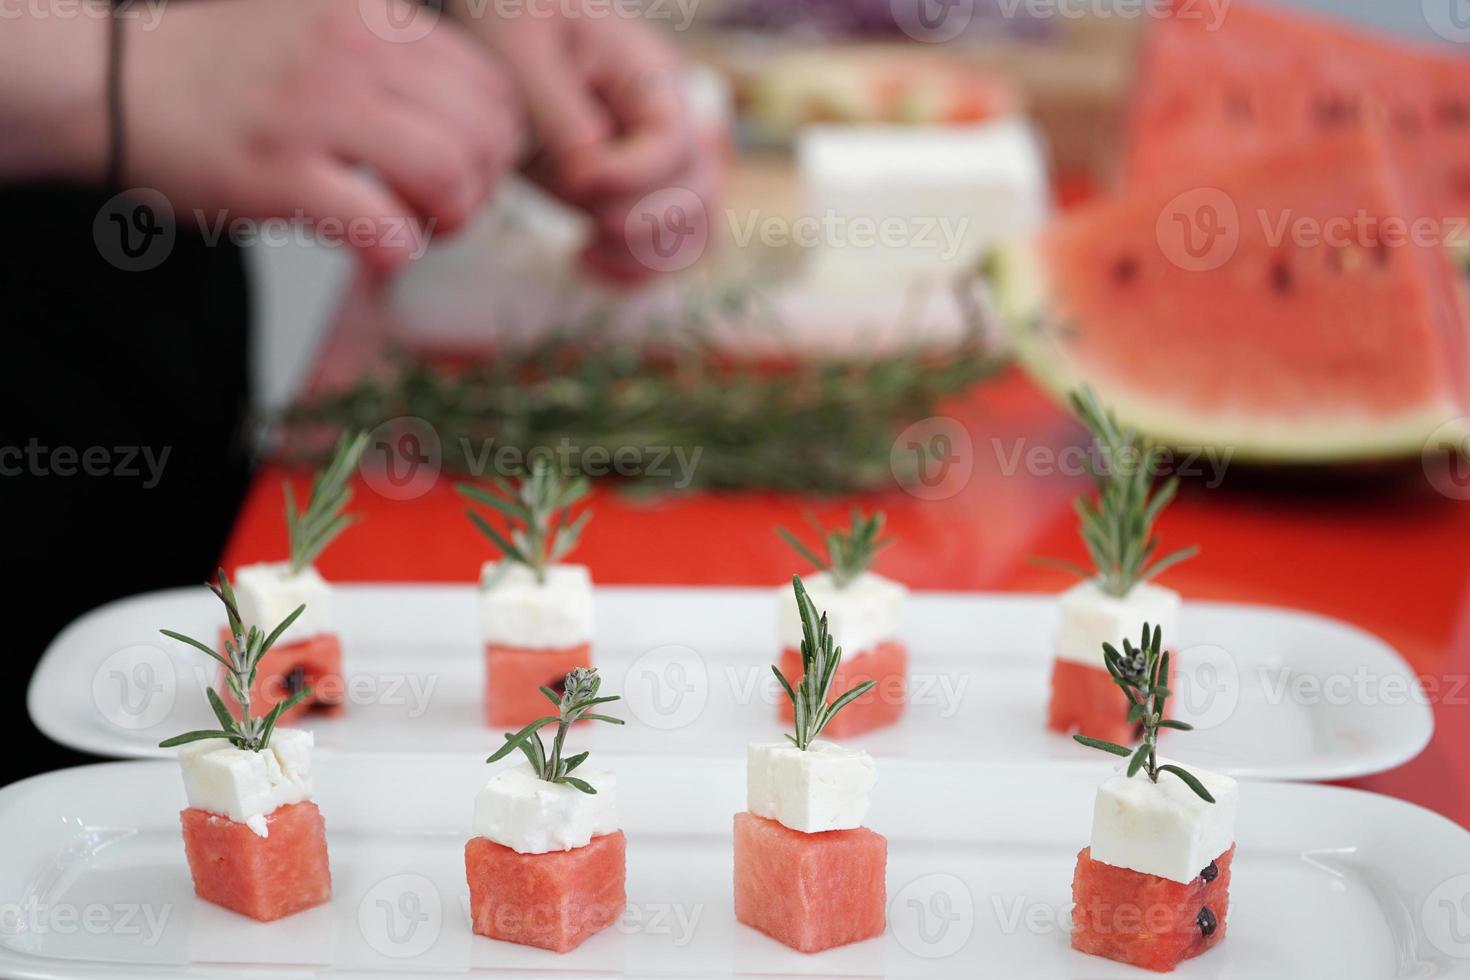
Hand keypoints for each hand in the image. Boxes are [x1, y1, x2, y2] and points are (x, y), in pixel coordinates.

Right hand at [124, 0, 523, 269]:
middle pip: (484, 134)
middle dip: (480, 188)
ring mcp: (313, 112)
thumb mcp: (323, 23)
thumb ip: (399, 53)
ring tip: (414, 224)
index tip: (465, 169)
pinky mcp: (278, 175)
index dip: (496, 146)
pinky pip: (386, 228)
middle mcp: (351, 52)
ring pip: (449, 173)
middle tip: (442, 207)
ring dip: (448, 218)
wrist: (114, 81)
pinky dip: (396, 250)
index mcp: (373, 16)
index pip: (494, 89)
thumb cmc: (225, 70)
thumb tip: (486, 115)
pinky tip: (373, 245)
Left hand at [459, 5, 722, 282]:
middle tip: (583, 211)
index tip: (574, 176)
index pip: (675, 144)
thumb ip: (559, 112)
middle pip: (701, 193)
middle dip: (640, 219)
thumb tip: (589, 173)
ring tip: (584, 247)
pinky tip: (582, 259)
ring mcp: (665, 165)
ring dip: (643, 255)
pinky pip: (670, 251)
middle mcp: (676, 123)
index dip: (631, 174)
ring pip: (697, 233)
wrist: (511, 31)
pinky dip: (636, 271)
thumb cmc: (517, 27)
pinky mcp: (643, 197)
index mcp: (654, 77)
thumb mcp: (524, 53)